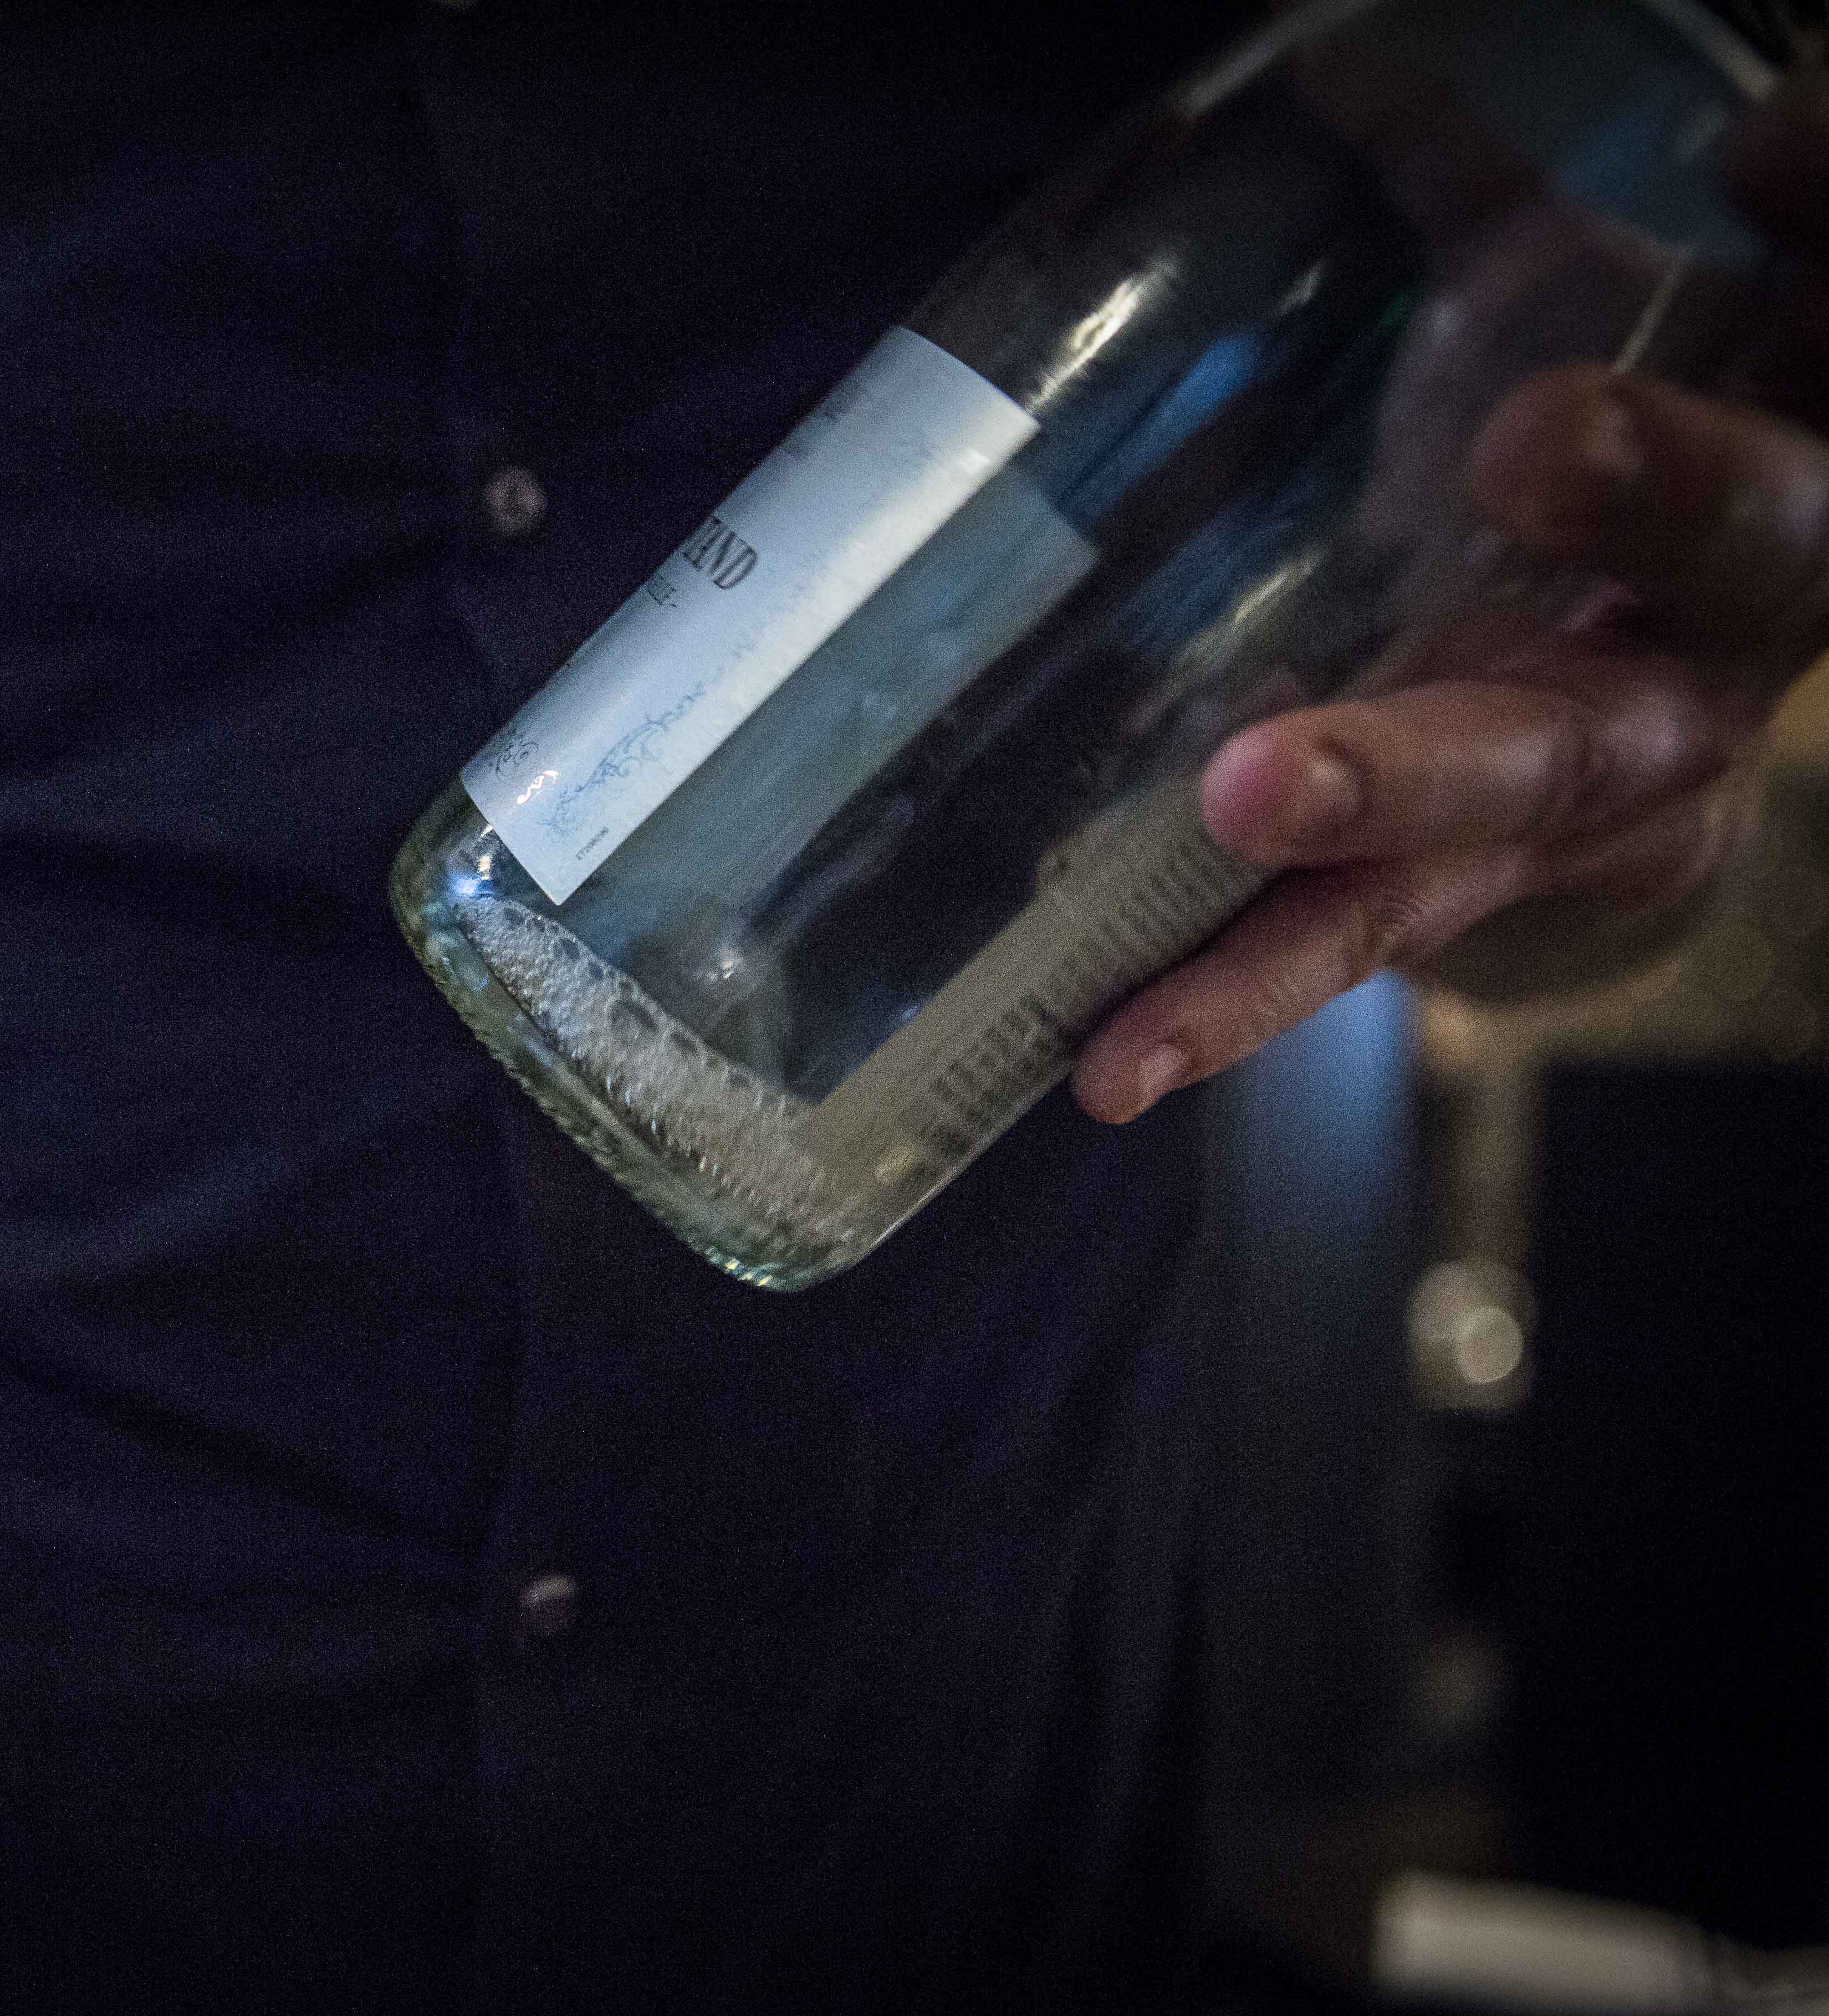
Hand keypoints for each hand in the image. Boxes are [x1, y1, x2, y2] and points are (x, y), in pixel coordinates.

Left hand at [1072, 72, 1828, 1123]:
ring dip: (1382, 794)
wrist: (1620, 721)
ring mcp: (1590, 782)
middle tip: (1542, 435)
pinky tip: (1106, 1063)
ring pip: (1514, 791)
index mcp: (1779, 461)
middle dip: (1646, 490)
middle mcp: (1717, 623)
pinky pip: (1341, 948)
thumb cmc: (1594, 493)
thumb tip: (1356, 60)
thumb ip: (1487, 206)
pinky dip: (1221, 1003)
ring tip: (1250, 795)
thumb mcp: (1571, 323)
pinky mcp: (1458, 898)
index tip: (1770, 145)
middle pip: (1726, 551)